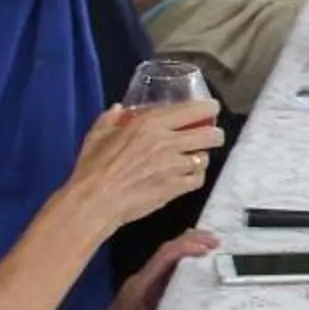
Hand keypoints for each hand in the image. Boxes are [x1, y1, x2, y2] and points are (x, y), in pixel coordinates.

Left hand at [37, 230, 219, 309]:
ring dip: (189, 245)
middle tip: (217, 241)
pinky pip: (168, 266)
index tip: (207, 250)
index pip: (163, 259)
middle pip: (166, 249)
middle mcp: (143, 278)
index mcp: (140, 287)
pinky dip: (184, 258)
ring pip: (168, 254)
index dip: (185, 250)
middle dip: (191, 240)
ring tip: (212, 245)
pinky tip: (198, 261)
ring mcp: (145, 281)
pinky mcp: (149, 287)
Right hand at [64, 100, 223, 226]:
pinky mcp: (176, 188)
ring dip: (201, 157)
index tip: (212, 109)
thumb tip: (118, 108)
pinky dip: (195, 176)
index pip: (194, 110)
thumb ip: (111, 118)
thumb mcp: (98, 134)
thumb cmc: (93, 166)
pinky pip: (198, 179)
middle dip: (215, 134)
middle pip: (211, 135)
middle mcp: (168, 142)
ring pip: (205, 158)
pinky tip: (186, 176)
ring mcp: (174, 166)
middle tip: (210, 136)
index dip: (209, 108)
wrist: (95, 201)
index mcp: (150, 123)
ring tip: (193, 158)